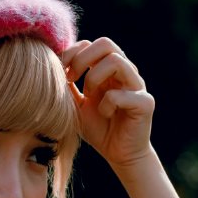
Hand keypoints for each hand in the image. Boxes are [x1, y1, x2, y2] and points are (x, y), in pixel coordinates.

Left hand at [62, 37, 154, 170]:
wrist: (119, 154)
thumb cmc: (99, 128)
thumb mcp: (76, 104)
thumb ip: (67, 86)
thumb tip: (52, 66)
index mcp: (109, 69)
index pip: (92, 44)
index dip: (73, 53)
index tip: (61, 73)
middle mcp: (125, 72)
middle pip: (106, 43)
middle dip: (82, 59)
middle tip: (71, 79)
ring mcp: (137, 86)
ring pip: (116, 61)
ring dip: (94, 77)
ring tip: (89, 96)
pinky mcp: (145, 103)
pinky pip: (122, 94)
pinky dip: (108, 104)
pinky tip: (105, 114)